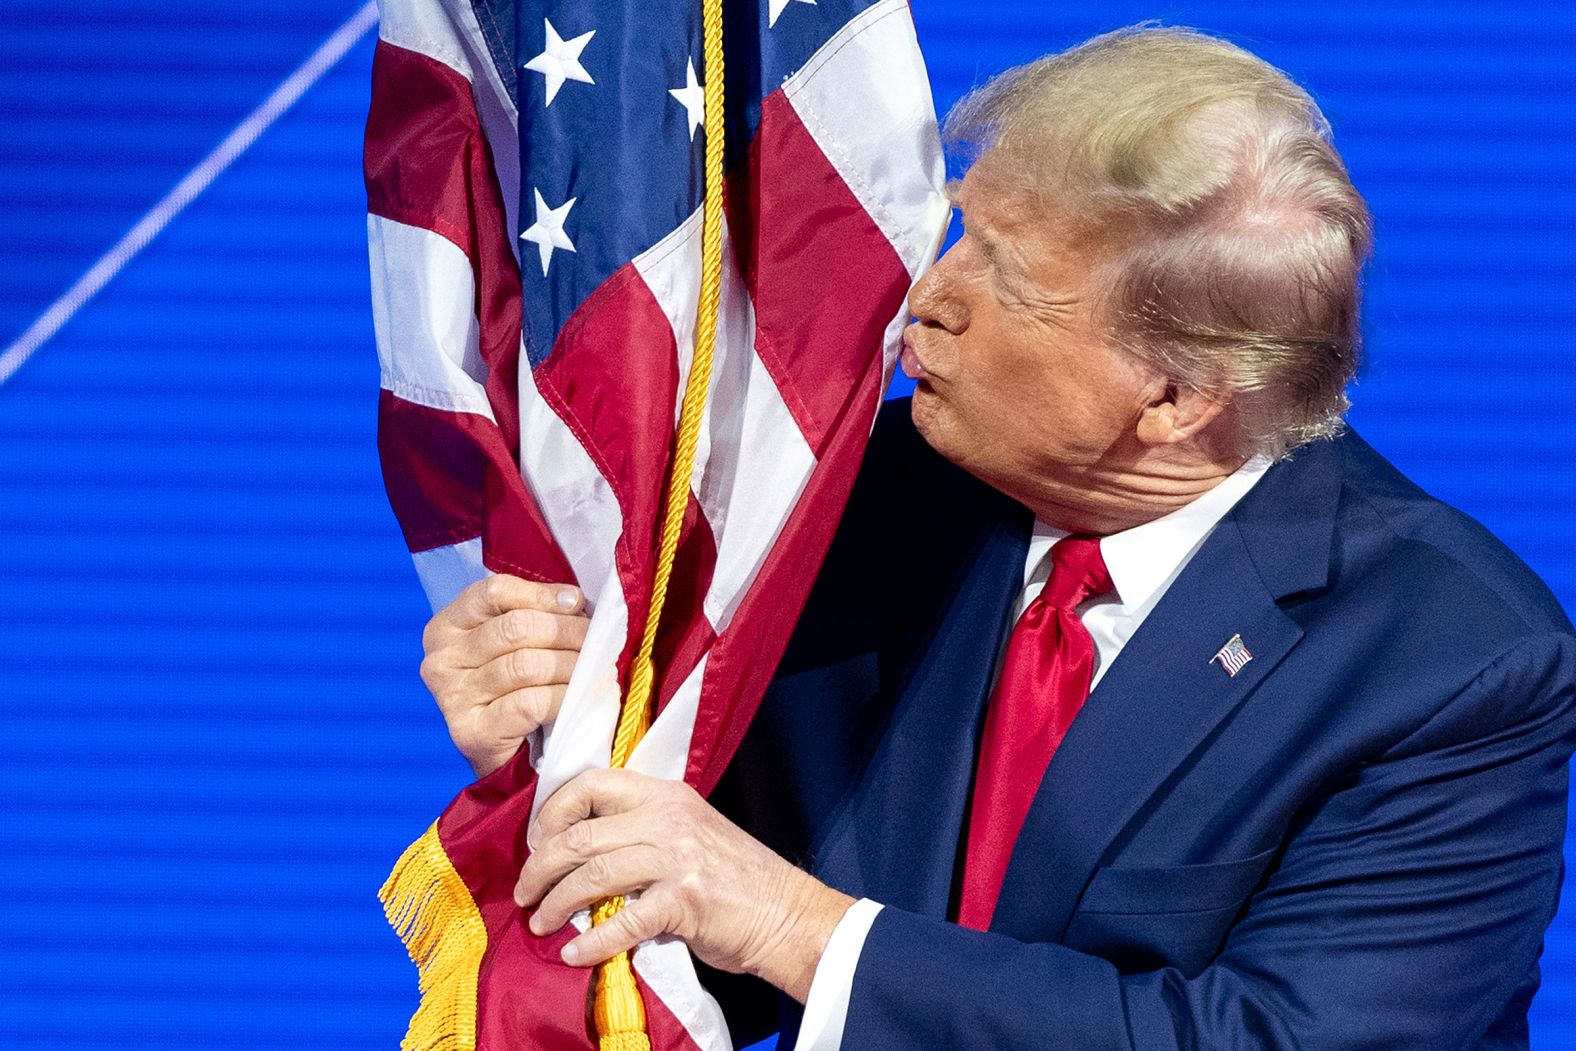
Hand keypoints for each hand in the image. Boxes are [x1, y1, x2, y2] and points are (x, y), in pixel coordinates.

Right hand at [419, 575, 588, 778]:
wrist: (510, 758)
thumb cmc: (517, 690)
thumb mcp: (515, 644)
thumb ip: (534, 613)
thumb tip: (573, 599)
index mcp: (446, 627)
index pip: (494, 591)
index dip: (542, 594)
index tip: (575, 604)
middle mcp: (440, 660)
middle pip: (516, 628)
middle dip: (567, 631)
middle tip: (596, 640)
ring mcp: (452, 698)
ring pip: (528, 665)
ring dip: (571, 665)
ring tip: (593, 668)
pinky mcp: (472, 732)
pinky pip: (531, 703)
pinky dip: (563, 697)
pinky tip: (576, 698)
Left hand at [515, 768, 854, 1001]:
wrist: (787, 914)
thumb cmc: (735, 879)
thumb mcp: (688, 833)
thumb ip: (641, 831)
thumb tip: (578, 853)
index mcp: (667, 795)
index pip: (594, 783)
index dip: (555, 810)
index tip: (537, 840)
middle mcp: (668, 818)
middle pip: (582, 834)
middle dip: (541, 866)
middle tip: (524, 892)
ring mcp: (677, 858)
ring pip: (592, 874)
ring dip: (555, 903)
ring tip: (539, 923)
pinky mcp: (683, 901)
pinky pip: (620, 922)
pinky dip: (590, 941)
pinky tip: (574, 954)